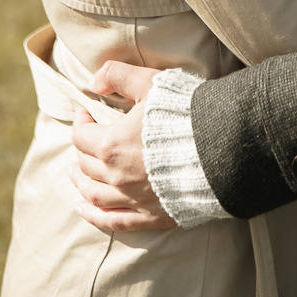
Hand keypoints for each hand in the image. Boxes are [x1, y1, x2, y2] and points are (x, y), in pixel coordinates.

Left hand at [70, 61, 175, 232]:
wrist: (221, 146)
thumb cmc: (186, 111)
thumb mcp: (151, 82)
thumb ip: (119, 75)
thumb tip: (94, 81)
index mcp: (112, 145)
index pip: (81, 136)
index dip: (81, 121)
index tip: (86, 112)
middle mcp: (117, 176)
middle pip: (86, 166)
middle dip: (81, 151)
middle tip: (84, 142)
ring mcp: (133, 199)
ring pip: (94, 194)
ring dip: (80, 183)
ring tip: (75, 175)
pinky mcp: (151, 215)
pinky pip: (113, 221)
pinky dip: (94, 216)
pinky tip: (84, 209)